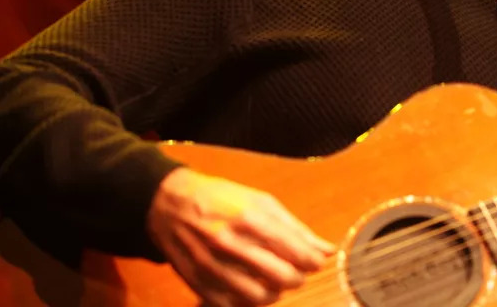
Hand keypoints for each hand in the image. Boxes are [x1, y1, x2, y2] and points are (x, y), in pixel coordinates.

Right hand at [147, 167, 335, 306]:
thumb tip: (326, 249)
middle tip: (298, 273)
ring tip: (276, 281)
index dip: (312, 261)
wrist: (170, 206)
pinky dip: (250, 301)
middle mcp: (230, 243)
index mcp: (249, 218)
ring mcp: (213, 266)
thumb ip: (295, 228)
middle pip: (281, 277)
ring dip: (276, 292)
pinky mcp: (199, 284)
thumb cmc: (221, 199)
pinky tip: (253, 287)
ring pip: (260, 296)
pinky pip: (234, 305)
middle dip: (297, 278)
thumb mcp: (261, 202)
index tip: (316, 261)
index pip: (294, 250)